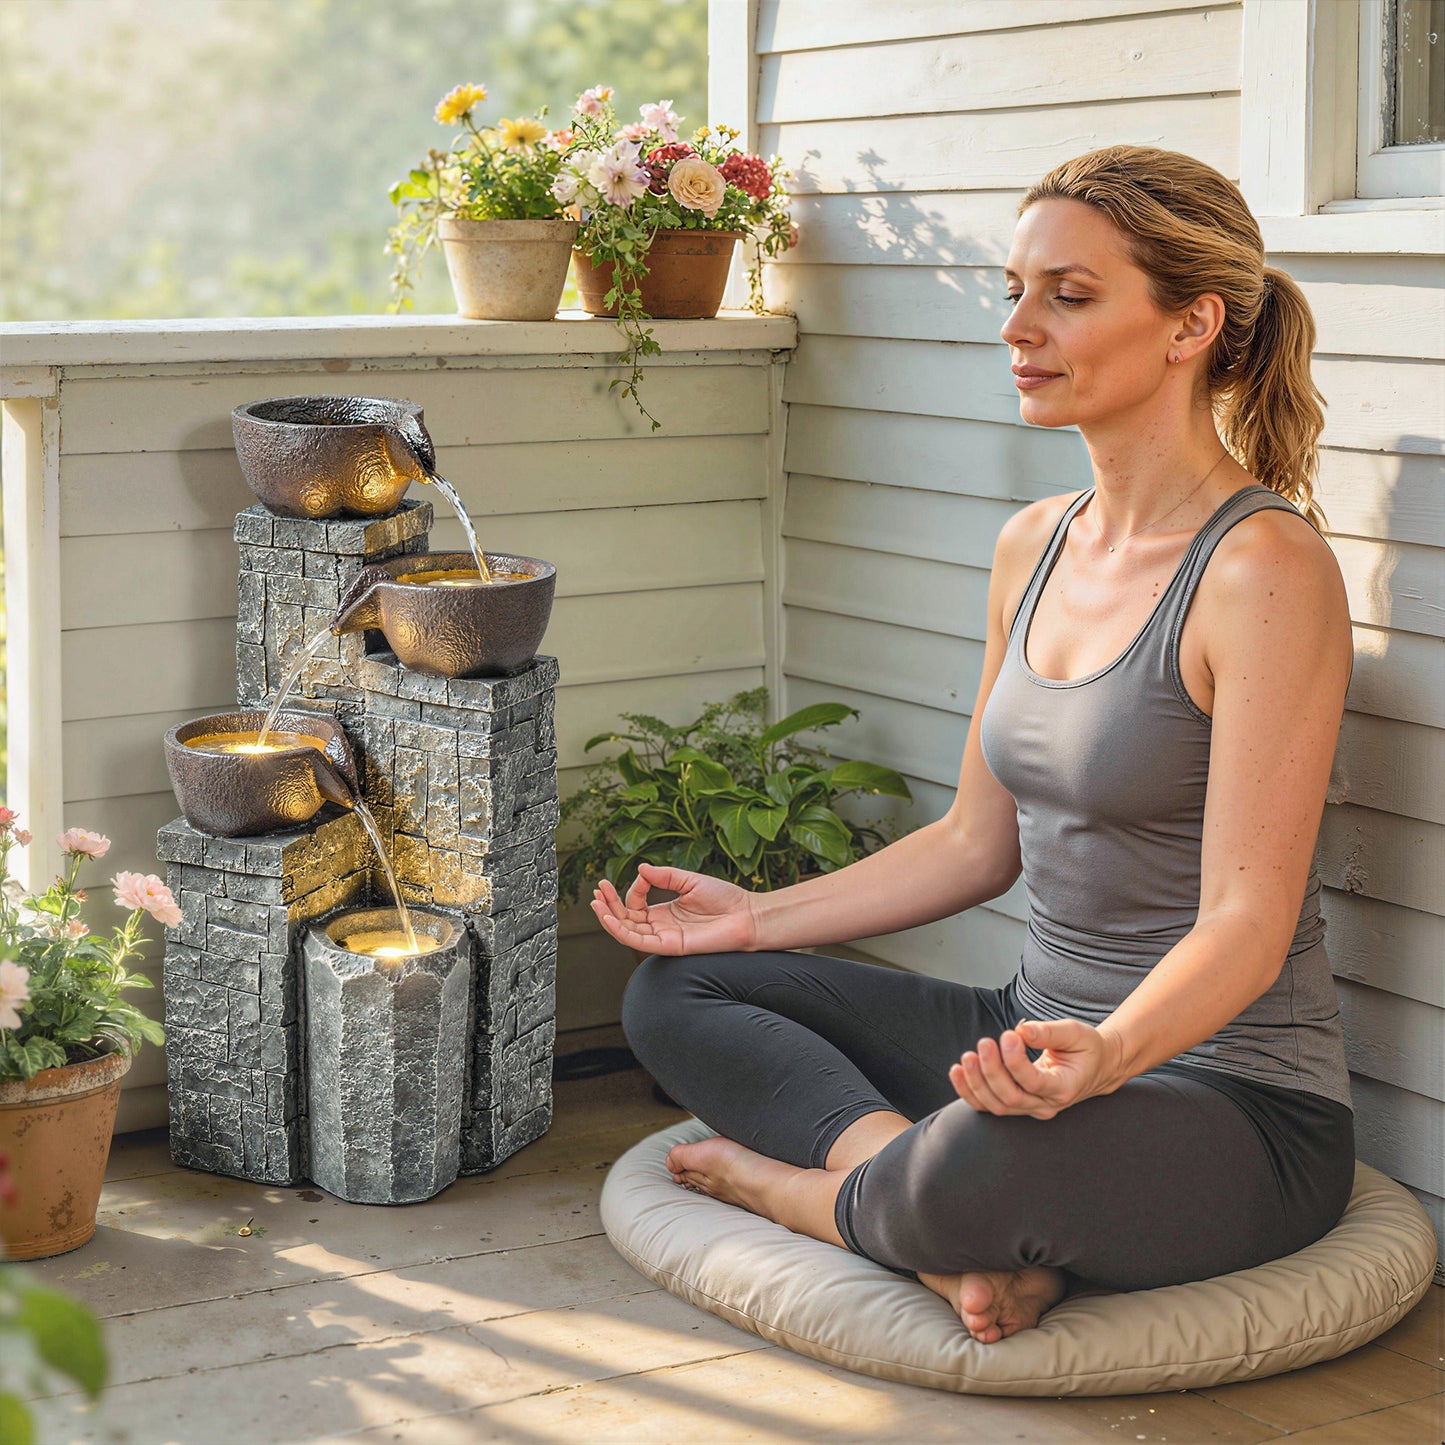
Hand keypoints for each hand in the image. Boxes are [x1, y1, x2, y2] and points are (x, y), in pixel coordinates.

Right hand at [590, 863, 757, 957]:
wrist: (747, 915)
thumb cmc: (725, 899)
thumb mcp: (689, 880)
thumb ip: (664, 876)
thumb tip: (640, 868)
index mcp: (665, 911)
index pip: (636, 904)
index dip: (631, 890)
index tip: (641, 876)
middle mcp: (661, 926)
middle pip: (626, 919)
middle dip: (609, 904)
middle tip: (596, 889)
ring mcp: (664, 937)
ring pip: (627, 931)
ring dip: (608, 918)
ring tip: (595, 902)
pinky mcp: (670, 946)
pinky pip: (639, 942)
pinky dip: (621, 931)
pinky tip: (609, 918)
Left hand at [949, 1018, 1123, 1119]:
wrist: (1093, 1068)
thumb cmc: (1084, 1048)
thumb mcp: (1075, 1033)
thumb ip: (1049, 1032)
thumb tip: (1022, 1030)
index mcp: (1064, 1087)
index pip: (1034, 1083)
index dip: (1015, 1062)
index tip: (1006, 1035)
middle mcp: (1047, 1104)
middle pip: (1011, 1098)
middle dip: (992, 1071)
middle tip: (984, 1043)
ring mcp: (1031, 1108)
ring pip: (997, 1106)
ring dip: (976, 1082)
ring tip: (966, 1057)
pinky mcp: (1017, 1105)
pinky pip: (988, 1105)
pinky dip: (969, 1092)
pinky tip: (956, 1072)